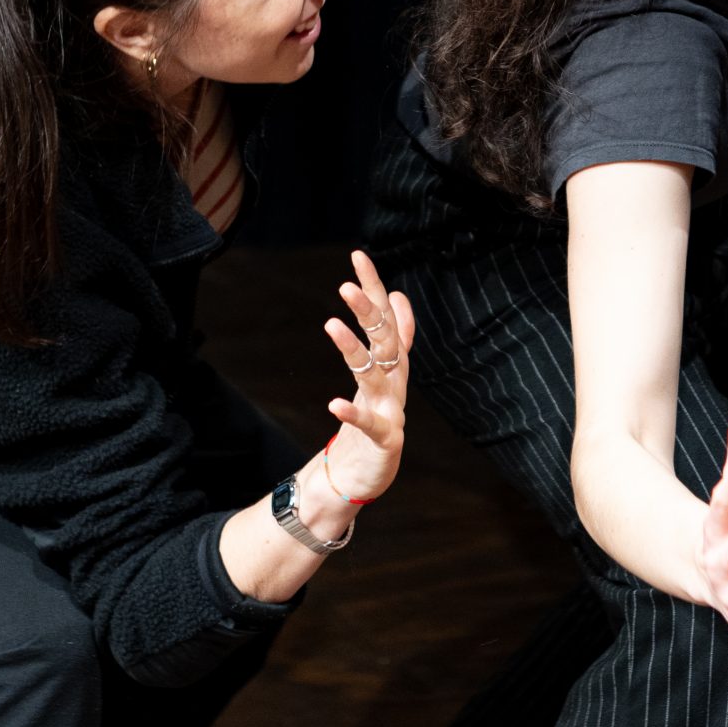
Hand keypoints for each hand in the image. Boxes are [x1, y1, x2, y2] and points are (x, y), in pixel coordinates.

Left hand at [319, 249, 415, 502]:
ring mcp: (391, 409)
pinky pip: (369, 424)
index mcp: (393, 363)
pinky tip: (334, 403)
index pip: (385, 317)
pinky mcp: (384, 440)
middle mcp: (395, 381)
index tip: (357, 255)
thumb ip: (395, 335)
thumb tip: (396, 295)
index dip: (373, 287)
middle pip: (384, 340)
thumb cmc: (377, 416)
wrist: (369, 471)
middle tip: (345, 286)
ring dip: (354, 350)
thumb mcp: (385, 373)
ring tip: (331, 325)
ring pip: (374, 374)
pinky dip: (353, 414)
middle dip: (368, 312)